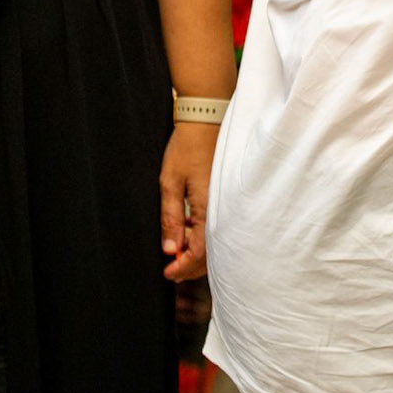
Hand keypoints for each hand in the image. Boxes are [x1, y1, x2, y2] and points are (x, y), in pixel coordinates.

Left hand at [159, 119, 218, 282]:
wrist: (206, 119)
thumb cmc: (186, 147)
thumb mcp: (170, 183)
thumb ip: (171, 218)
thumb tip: (171, 250)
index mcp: (209, 209)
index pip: (200, 253)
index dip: (183, 267)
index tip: (168, 272)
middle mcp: (222, 210)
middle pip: (211, 253)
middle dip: (191, 266)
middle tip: (171, 269)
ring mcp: (225, 203)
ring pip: (215, 242)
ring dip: (197, 252)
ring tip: (177, 251)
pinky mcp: (224, 196)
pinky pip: (217, 226)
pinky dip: (203, 236)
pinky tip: (189, 231)